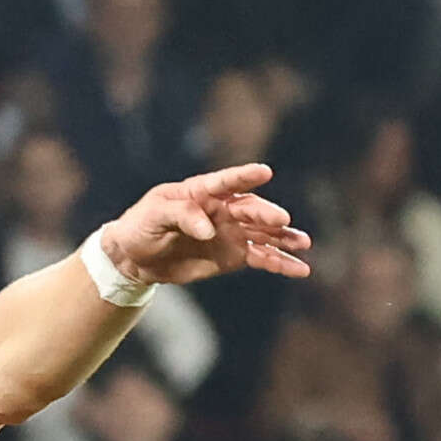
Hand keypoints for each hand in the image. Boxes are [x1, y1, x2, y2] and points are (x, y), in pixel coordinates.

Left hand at [96, 164, 308, 289]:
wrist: (136, 257)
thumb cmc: (141, 226)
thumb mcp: (153, 215)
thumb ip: (181, 216)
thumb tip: (209, 230)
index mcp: (202, 192)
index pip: (226, 182)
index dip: (244, 176)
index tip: (264, 172)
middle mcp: (223, 209)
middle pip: (250, 209)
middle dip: (267, 214)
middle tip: (283, 220)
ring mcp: (232, 232)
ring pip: (264, 233)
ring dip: (284, 238)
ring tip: (304, 244)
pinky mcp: (234, 255)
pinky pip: (262, 257)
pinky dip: (280, 262)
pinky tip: (300, 269)